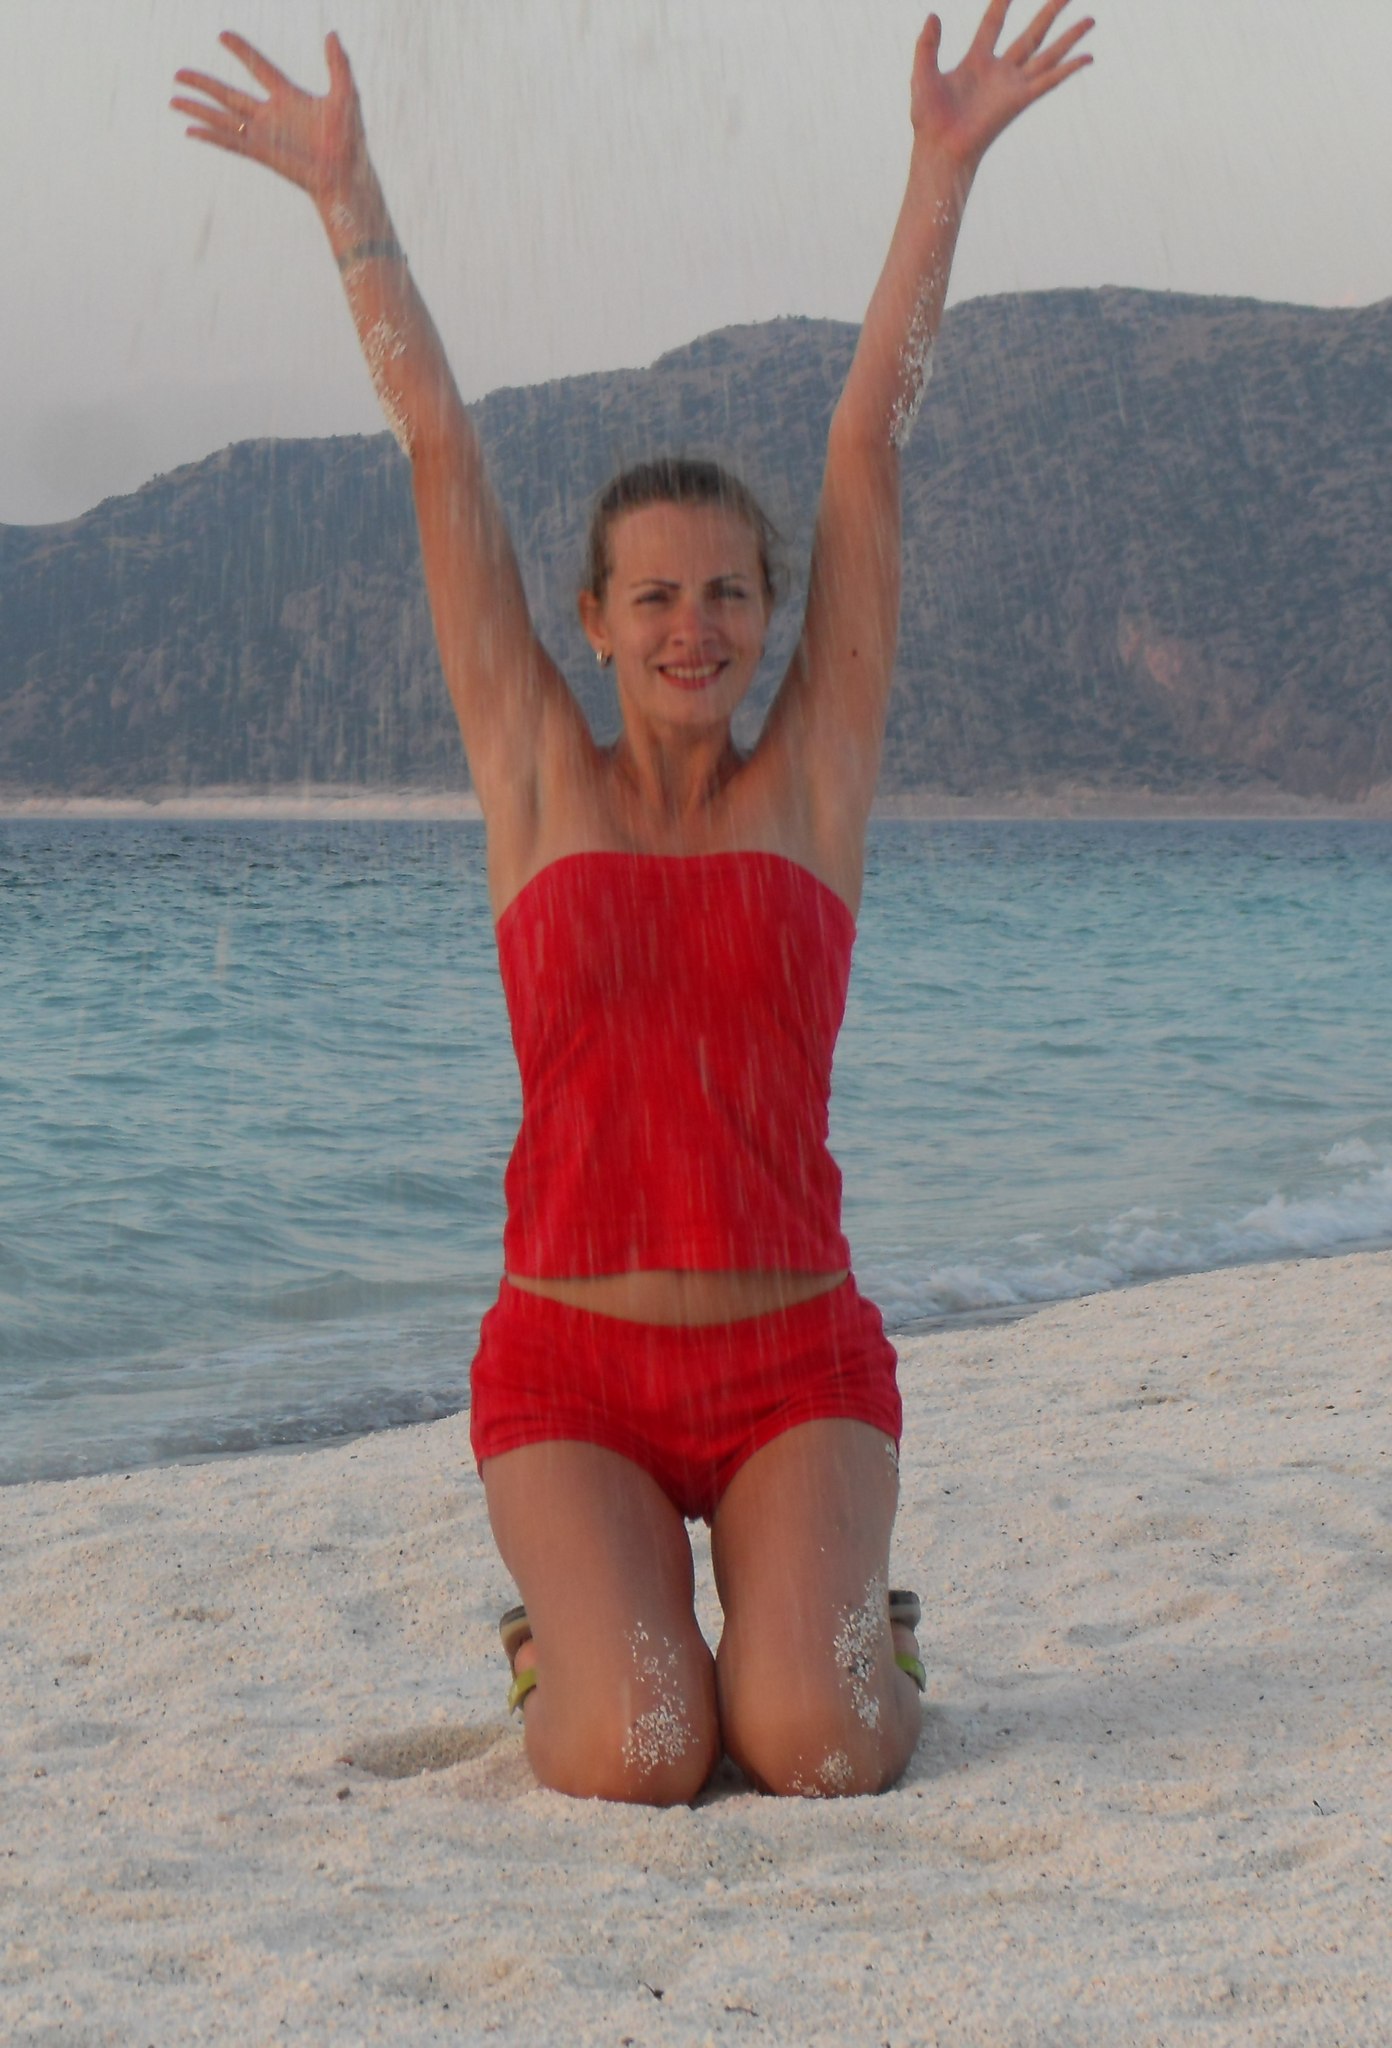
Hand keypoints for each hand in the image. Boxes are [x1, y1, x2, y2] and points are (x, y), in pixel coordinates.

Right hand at [171, 31, 365, 206]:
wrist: (347, 175)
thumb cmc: (350, 140)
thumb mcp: (346, 95)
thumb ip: (338, 64)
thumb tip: (332, 33)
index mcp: (289, 98)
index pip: (260, 68)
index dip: (242, 51)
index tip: (222, 35)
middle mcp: (271, 115)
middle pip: (229, 94)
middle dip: (203, 83)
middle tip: (178, 73)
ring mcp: (264, 135)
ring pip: (223, 117)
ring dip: (197, 109)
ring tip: (173, 100)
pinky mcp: (261, 152)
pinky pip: (230, 142)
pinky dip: (210, 135)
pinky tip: (190, 130)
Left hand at [910, 0, 1093, 170]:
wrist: (940, 149)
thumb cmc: (929, 120)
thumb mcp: (923, 75)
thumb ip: (927, 45)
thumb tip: (933, 15)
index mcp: (976, 62)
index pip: (993, 23)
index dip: (1002, 3)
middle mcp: (999, 71)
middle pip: (1031, 34)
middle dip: (1049, 12)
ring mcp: (1012, 86)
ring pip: (1047, 53)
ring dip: (1069, 37)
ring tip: (1090, 19)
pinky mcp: (1019, 100)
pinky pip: (1049, 80)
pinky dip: (1069, 68)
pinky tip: (1088, 57)